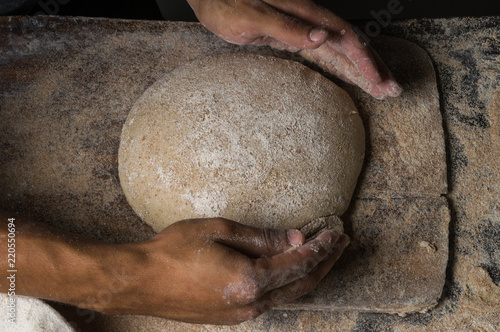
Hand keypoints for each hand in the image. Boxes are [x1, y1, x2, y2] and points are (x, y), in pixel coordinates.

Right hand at [111, 218, 348, 324]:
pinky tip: (287, 272)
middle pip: (301, 285)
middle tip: (340, 244)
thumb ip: (261, 238)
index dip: (321, 248)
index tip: (336, 234)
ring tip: (321, 256)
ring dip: (307, 275)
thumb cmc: (174, 250)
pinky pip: (268, 302)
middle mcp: (250, 304)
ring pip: (287, 296)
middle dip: (325, 264)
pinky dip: (285, 285)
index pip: (298, 263)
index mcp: (250, 280)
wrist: (139, 281)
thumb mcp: (219, 231)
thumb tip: (294, 239)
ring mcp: (240, 315)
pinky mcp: (229, 317)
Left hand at [186, 0, 402, 98]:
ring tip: (381, 87)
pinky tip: (351, 76)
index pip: (344, 38)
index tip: (379, 81)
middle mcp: (308, 20)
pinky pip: (323, 53)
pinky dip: (340, 66)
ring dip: (361, 69)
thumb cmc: (225, 4)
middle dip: (372, 67)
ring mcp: (302, 28)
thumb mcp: (251, 18)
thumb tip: (321, 38)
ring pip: (340, 50)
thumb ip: (286, 27)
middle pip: (350, 45)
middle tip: (393, 90)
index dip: (364, 60)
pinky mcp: (293, 36)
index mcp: (304, 13)